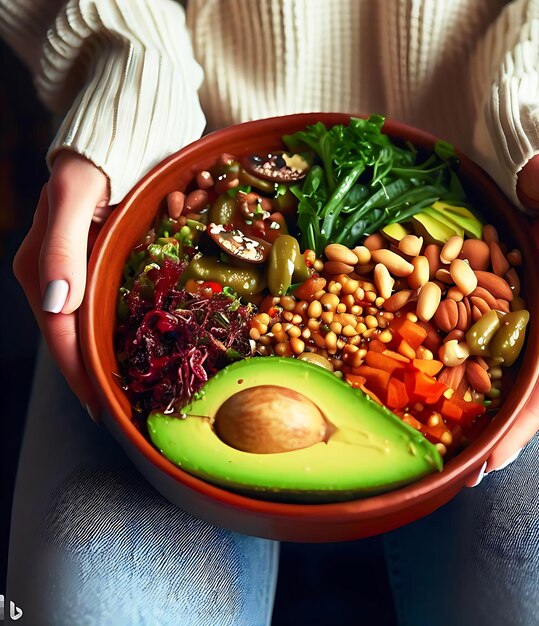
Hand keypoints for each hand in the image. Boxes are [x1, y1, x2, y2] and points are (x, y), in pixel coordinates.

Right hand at [13, 150, 110, 419]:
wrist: (119, 134)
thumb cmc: (96, 161)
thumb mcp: (75, 197)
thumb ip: (63, 247)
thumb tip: (56, 304)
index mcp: (43, 267)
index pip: (60, 334)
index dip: (80, 374)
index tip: (102, 408)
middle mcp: (55, 276)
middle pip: (72, 338)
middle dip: (93, 376)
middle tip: (123, 409)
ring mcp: (76, 272)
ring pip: (86, 327)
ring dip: (105, 359)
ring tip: (130, 390)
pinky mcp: (96, 264)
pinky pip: (102, 309)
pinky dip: (115, 333)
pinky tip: (133, 349)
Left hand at [466, 150, 538, 485]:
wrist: (525, 150)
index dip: (526, 420)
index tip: (497, 458)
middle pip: (530, 388)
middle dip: (505, 434)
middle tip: (471, 475)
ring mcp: (521, 309)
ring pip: (508, 374)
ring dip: (487, 415)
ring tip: (457, 453)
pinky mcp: (497, 298)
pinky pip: (483, 345)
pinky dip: (470, 376)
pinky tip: (445, 396)